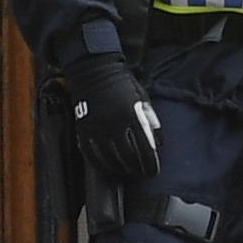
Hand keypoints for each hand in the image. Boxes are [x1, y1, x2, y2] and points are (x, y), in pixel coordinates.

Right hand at [70, 45, 162, 208]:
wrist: (95, 71)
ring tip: (124, 170)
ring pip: (109, 159)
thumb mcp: (143, 100)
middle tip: (139, 171)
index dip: (150, 165)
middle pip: (128, 158)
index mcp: (133, 118)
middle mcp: (115, 125)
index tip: (152, 171)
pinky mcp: (84, 129)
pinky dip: (99, 164)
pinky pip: (91, 153)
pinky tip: (106, 167)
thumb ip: (151, 122)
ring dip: (118, 168)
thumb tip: (158, 144)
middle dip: (135, 169)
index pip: (145, 150)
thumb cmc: (122, 85)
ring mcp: (98, 128)